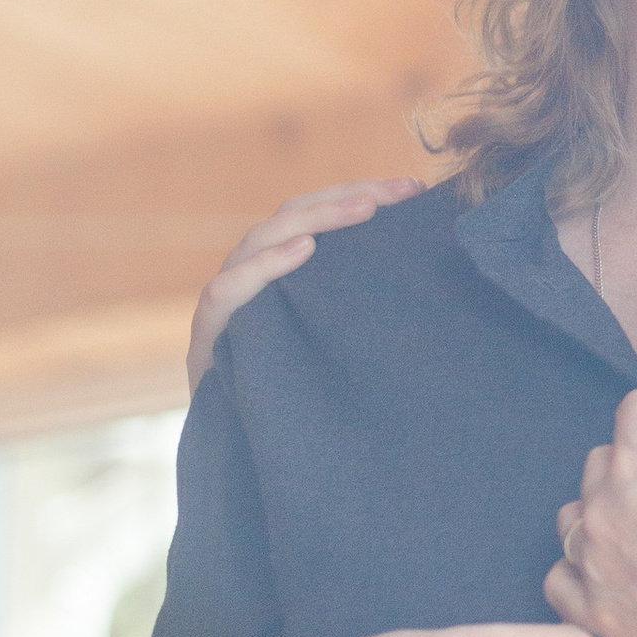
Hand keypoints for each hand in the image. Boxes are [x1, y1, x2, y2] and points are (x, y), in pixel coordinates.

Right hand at [189, 180, 421, 390]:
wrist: (236, 448)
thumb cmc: (295, 387)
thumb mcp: (334, 337)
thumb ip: (357, 301)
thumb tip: (428, 268)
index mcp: (278, 266)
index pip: (315, 212)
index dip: (361, 192)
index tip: (415, 188)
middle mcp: (249, 273)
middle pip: (293, 215)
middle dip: (347, 196)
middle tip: (397, 192)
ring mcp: (226, 301)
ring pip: (260, 239)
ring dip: (313, 219)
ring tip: (362, 210)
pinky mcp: (208, 334)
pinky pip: (228, 291)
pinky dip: (263, 267)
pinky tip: (302, 251)